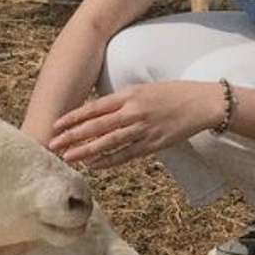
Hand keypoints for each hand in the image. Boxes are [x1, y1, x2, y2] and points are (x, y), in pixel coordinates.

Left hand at [48, 81, 224, 168]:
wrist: (201, 103)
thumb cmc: (171, 94)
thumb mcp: (143, 89)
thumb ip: (121, 100)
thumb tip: (96, 112)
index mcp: (129, 95)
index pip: (95, 107)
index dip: (73, 117)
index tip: (56, 125)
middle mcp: (134, 111)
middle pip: (97, 126)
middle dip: (73, 136)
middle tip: (53, 145)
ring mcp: (143, 129)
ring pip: (109, 142)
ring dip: (86, 151)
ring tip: (68, 158)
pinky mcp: (153, 143)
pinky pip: (127, 154)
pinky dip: (109, 160)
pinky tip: (94, 165)